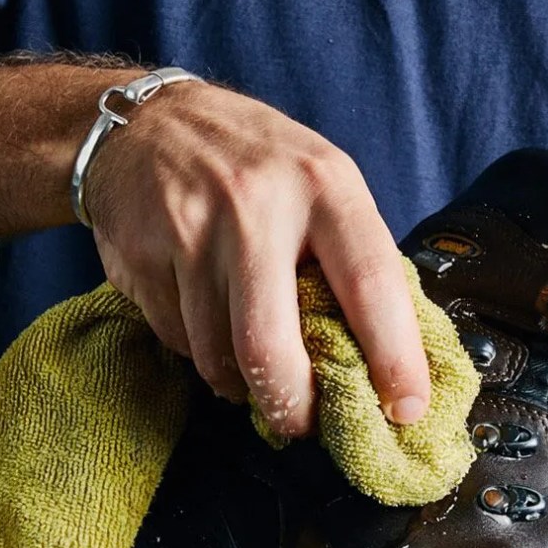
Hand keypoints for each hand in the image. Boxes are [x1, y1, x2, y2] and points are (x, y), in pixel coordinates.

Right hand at [80, 80, 430, 437]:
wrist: (144, 124)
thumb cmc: (253, 162)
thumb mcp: (319, 179)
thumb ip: (351, 256)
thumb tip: (392, 356)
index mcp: (324, 184)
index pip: (371, 285)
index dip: (393, 358)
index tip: (405, 408)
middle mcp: (257, 205)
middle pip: (272, 346)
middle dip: (293, 406)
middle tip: (305, 424)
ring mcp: (192, 232)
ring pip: (219, 356)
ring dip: (243, 385)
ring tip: (256, 375)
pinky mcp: (142, 257)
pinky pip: (180, 341)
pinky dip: (201, 354)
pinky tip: (210, 328)